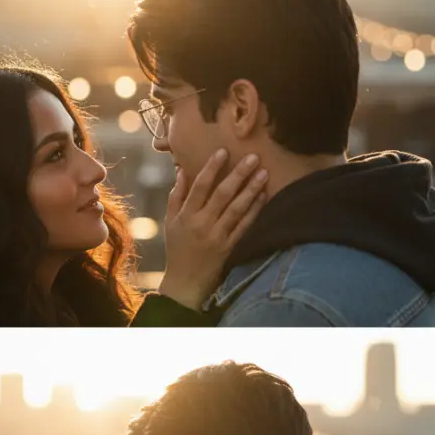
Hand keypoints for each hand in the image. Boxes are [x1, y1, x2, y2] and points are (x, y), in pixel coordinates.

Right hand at [159, 149, 267, 311]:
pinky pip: (244, 226)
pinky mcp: (230, 247)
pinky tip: (263, 196)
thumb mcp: (170, 222)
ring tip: (263, 172)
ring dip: (251, 189)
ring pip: (237, 209)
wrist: (186, 282)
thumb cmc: (177, 248)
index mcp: (186, 216)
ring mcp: (217, 236)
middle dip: (238, 174)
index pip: (199, 186)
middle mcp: (202, 224)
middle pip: (222, 194)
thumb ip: (176, 196)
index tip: (223, 151)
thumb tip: (181, 170)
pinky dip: (254, 210)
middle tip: (253, 156)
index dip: (212, 168)